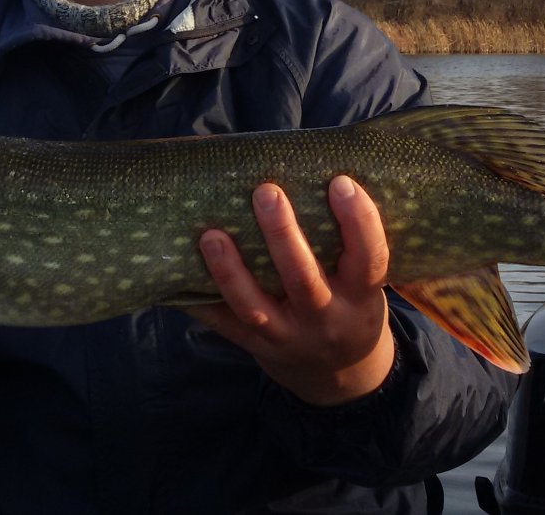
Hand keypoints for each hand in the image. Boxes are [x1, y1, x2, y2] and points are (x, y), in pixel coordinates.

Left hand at [188, 175, 395, 406]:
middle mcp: (326, 319)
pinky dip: (199, 301)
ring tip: (211, 234)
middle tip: (265, 190)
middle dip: (282, 234)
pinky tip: (175, 276)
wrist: (339, 374)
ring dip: (230, 270)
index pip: (369, 259)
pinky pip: (223, 325)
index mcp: (361, 297)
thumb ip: (347, 242)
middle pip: (302, 278)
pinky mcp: (256, 347)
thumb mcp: (363, 281)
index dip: (359, 222)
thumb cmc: (350, 304)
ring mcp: (287, 337)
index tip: (340, 182)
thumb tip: (313, 168)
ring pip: (255, 307)